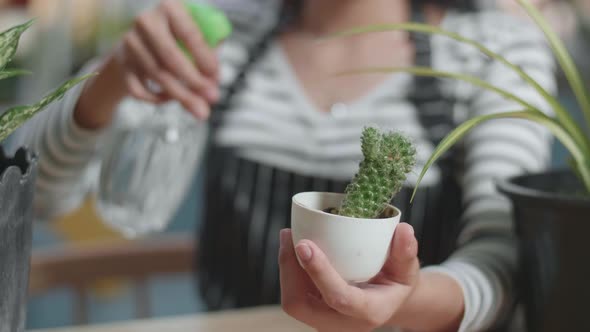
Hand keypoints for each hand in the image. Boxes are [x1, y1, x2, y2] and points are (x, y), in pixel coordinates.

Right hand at [76, 0, 219, 128]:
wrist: (139, 26)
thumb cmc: (176, 27)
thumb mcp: (193, 23)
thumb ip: (208, 42)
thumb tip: (213, 77)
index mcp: (168, 6)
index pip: (189, 34)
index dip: (204, 57)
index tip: (215, 75)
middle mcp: (145, 22)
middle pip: (170, 59)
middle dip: (194, 82)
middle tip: (213, 98)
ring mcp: (130, 43)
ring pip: (157, 76)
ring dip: (182, 96)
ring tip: (200, 109)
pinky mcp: (122, 62)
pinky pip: (138, 89)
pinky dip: (155, 98)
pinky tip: (171, 98)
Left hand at [278, 223, 419, 331]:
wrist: (388, 300)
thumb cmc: (397, 281)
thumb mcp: (407, 268)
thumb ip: (406, 251)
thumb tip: (404, 230)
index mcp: (369, 312)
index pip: (339, 297)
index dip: (319, 271)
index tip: (304, 244)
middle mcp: (342, 323)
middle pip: (301, 305)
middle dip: (289, 269)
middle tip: (289, 234)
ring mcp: (324, 321)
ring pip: (293, 301)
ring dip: (285, 267)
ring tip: (288, 235)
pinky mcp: (314, 312)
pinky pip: (293, 295)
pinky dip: (288, 270)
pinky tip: (291, 247)